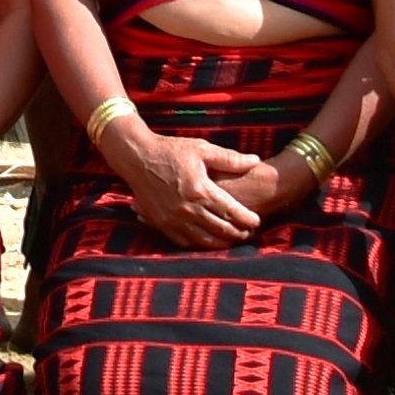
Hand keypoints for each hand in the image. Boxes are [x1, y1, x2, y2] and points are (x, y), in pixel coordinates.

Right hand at [107, 117, 256, 252]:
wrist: (137, 157)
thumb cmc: (171, 150)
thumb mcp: (202, 149)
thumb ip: (230, 159)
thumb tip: (255, 160)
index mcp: (201, 190)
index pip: (232, 212)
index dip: (247, 219)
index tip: (257, 221)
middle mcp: (188, 209)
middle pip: (221, 230)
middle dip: (238, 234)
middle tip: (249, 234)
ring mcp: (173, 219)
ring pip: (204, 240)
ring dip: (221, 243)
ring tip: (232, 240)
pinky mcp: (161, 223)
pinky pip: (184, 242)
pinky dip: (199, 244)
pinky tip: (207, 241)